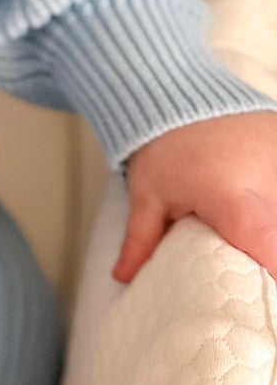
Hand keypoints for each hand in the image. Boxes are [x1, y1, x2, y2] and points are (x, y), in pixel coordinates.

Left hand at [113, 110, 276, 283]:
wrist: (174, 89)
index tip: (264, 295)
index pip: (271, 251)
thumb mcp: (148, 198)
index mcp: (235, 201)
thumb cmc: (160, 146)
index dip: (272, 276)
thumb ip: (142, 242)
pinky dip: (268, 193)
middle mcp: (269, 180)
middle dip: (265, 246)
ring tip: (238, 214)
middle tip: (243, 257)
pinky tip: (249, 189)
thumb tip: (122, 278)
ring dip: (266, 219)